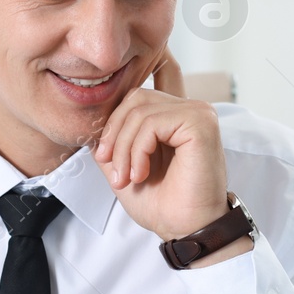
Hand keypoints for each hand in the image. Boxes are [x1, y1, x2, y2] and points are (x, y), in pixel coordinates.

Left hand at [93, 52, 247, 261]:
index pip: (162, 72)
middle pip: (134, 98)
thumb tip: (94, 121)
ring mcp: (198, 112)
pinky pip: (151, 123)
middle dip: (114, 134)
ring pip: (139, 110)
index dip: (146, 64)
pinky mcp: (200, 122)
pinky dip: (137, 149)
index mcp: (176, 115)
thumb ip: (113, 140)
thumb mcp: (124, 167)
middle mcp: (190, 108)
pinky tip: (141, 172)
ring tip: (128, 176)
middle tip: (113, 168)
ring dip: (123, 147)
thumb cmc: (162, 204)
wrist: (185, 229)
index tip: (121, 90)